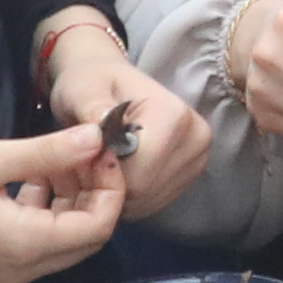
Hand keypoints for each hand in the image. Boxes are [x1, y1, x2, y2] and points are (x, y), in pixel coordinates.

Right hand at [0, 130, 138, 282]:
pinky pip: (37, 244)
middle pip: (86, 239)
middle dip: (96, 194)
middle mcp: (22, 271)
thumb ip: (47, 152)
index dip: (111, 187)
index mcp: (25, 246)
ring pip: (62, 242)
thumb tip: (97, 140)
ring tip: (59, 158)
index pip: (98, 226)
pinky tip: (31, 178)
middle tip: (85, 152)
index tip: (102, 149)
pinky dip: (46, 212)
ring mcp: (4, 274)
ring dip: (72, 202)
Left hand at [34, 18, 213, 216]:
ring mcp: (199, 157)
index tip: (84, 158)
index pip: (137, 177)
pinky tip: (120, 172)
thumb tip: (98, 134)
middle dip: (111, 185)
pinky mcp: (193, 171)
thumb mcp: (82, 90)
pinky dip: (132, 196)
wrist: (108, 81)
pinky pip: (155, 201)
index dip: (103, 176)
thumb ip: (91, 110)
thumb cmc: (93, 84)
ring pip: (150, 200)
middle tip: (90, 162)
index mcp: (174, 116)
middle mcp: (196, 137)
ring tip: (104, 163)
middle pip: (145, 191)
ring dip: (120, 192)